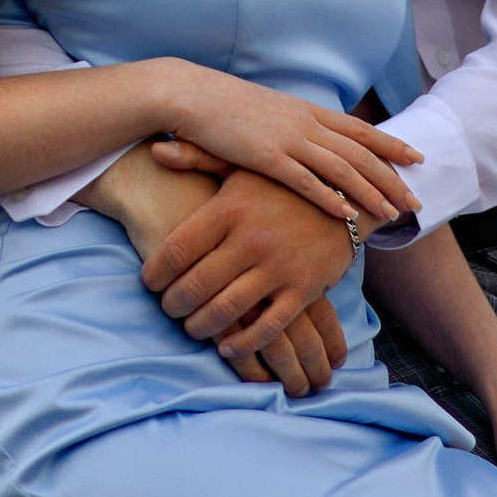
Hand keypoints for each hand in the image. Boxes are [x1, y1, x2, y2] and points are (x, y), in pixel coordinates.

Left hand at [77, 146, 343, 396]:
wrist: (347, 195)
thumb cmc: (280, 184)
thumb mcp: (241, 165)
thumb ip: (198, 159)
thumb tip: (157, 151)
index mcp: (230, 208)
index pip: (177, 250)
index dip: (155, 274)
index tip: (149, 282)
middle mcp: (251, 239)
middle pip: (194, 286)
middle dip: (173, 305)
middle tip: (168, 308)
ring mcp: (278, 266)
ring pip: (224, 311)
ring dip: (200, 327)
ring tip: (192, 326)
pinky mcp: (303, 290)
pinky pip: (266, 329)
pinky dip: (242, 345)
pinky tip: (227, 346)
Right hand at [153, 76, 421, 235]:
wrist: (192, 94)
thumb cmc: (223, 107)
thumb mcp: (266, 113)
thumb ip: (289, 126)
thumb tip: (306, 138)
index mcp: (306, 110)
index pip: (359, 129)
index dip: (390, 143)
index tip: (416, 157)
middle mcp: (304, 122)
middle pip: (360, 151)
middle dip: (392, 175)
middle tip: (416, 199)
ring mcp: (288, 138)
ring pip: (341, 167)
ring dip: (370, 191)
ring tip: (393, 213)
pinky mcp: (267, 156)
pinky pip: (306, 180)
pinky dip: (330, 197)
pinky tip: (348, 214)